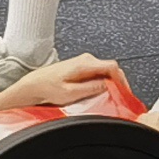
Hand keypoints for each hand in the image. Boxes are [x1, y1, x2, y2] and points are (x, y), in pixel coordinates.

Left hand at [0, 52, 124, 111]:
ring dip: (110, 84)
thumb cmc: (47, 87)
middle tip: (120, 98)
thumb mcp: (71, 93)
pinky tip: (99, 93)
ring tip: (110, 97)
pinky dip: (103, 83)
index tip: (124, 92)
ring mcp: (84, 62)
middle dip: (118, 84)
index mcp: (85, 64)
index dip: (122, 81)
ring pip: (106, 72)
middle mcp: (86, 60)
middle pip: (112, 69)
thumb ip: (92, 88)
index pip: (113, 67)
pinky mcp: (82, 67)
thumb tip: (109, 87)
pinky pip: (99, 74)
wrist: (34, 84)